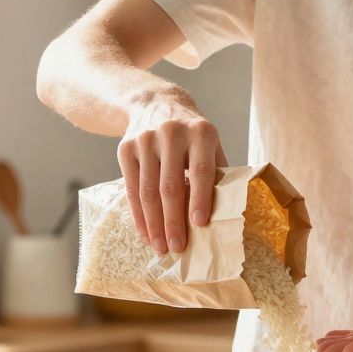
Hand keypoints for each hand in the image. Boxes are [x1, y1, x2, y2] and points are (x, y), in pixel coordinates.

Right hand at [117, 92, 226, 253]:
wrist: (155, 104)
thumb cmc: (191, 136)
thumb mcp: (210, 144)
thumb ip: (217, 173)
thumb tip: (226, 216)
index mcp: (201, 132)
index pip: (200, 170)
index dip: (200, 199)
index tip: (200, 224)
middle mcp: (172, 132)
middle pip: (170, 185)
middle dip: (173, 221)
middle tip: (177, 247)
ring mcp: (145, 140)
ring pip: (148, 191)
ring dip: (154, 224)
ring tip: (161, 247)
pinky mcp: (126, 148)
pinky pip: (131, 188)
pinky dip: (138, 215)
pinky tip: (146, 233)